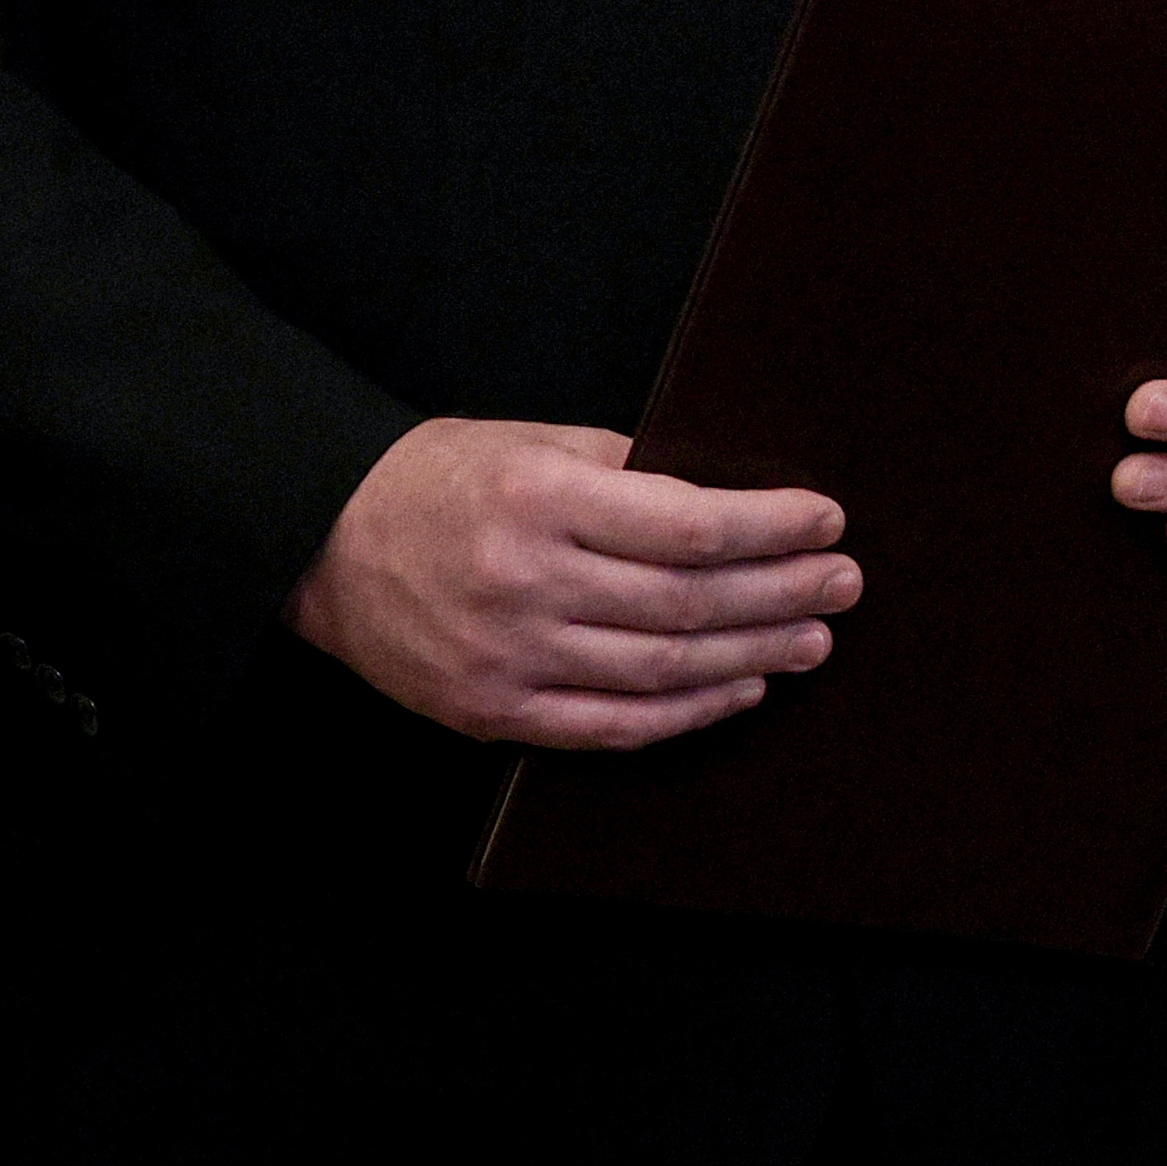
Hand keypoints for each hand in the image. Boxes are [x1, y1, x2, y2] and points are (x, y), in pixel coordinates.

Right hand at [287, 418, 857, 749]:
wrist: (323, 542)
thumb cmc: (438, 478)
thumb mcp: (532, 440)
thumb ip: (626, 468)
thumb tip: (730, 498)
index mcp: (540, 497)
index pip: (685, 523)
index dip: (768, 527)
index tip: (827, 520)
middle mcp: (525, 581)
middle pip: (685, 603)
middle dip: (780, 594)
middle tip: (843, 586)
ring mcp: (507, 657)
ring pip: (658, 670)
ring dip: (750, 657)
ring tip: (811, 640)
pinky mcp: (491, 711)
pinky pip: (609, 725)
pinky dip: (684, 713)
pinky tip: (738, 688)